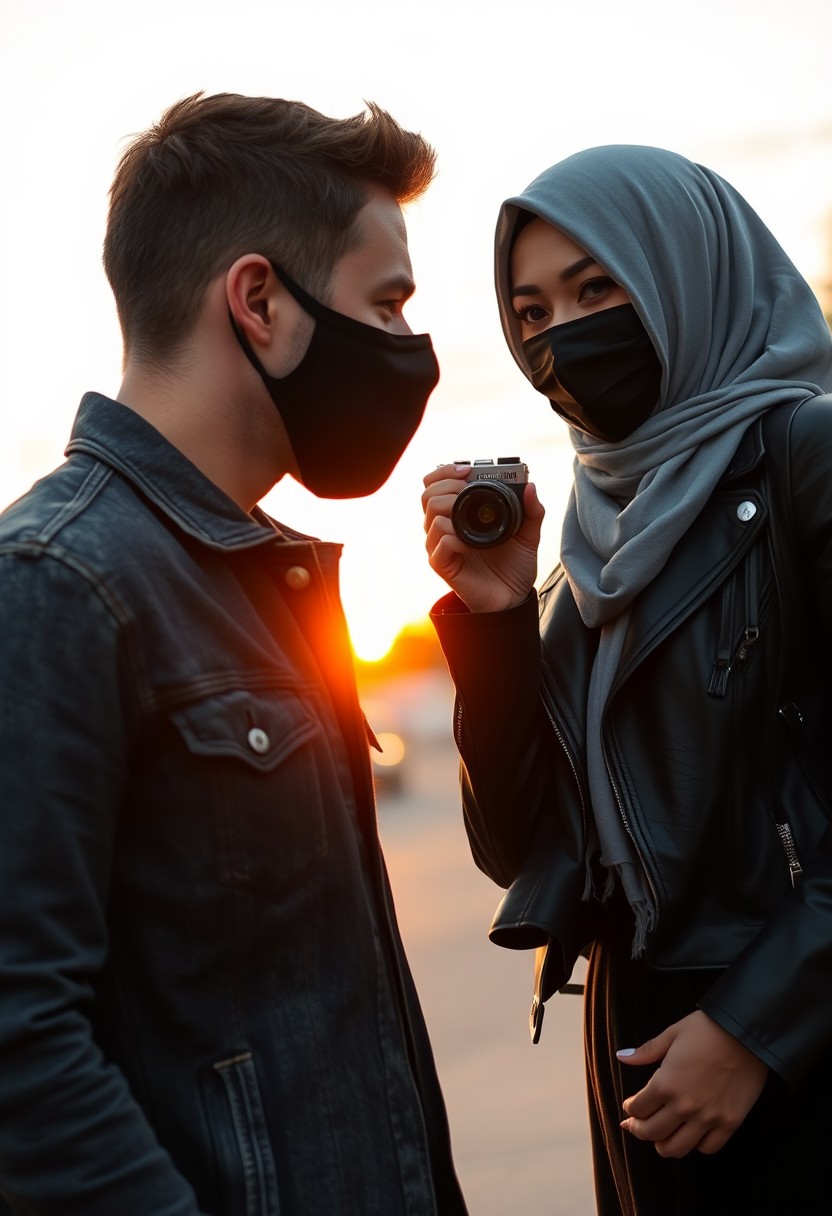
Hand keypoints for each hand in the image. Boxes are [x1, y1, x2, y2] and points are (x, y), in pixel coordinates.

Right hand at [421, 464, 544, 612]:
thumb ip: (532, 510)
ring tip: (473, 519)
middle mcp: (444, 528)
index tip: (466, 471)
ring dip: (451, 510)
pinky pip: (440, 544)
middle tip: (468, 490)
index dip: (444, 472)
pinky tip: (472, 545)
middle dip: (448, 486)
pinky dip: (455, 538)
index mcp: (458, 515)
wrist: (512, 599)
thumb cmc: (514, 567)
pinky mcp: (443, 565)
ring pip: (431, 516)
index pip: (434, 485)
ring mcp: (441, 547)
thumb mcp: (528, 534)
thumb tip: (531, 486)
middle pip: (427, 495)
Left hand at [617, 1010, 768, 1157]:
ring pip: (677, 1148)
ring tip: (661, 1136)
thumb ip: (646, 1051)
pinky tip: (692, 1134)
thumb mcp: (672, 1034)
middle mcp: (684, 1105)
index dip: (630, 1109)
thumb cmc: (707, 1029)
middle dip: (639, 1130)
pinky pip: (708, 1148)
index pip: (637, 1109)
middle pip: (652, 1133)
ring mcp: (708, 1118)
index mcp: (666, 1083)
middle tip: (637, 1125)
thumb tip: (621, 1057)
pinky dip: (696, 1145)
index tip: (631, 1105)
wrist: (747, 1033)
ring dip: (664, 1145)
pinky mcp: (730, 1123)